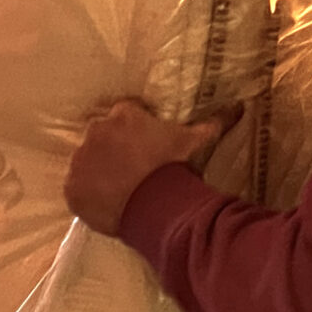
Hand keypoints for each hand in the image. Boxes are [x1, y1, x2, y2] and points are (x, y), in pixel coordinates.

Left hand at [64, 98, 238, 235]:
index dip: (133, 131)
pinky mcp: (71, 188)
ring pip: (85, 162)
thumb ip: (214, 121)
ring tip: (119, 189)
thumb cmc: (176, 167)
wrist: (157, 205)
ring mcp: (80, 161)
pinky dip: (87, 195)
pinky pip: (76, 189)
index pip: (123, 115)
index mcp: (123, 115)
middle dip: (112, 149)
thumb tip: (239, 106)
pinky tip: (106, 204)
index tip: (144, 146)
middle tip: (132, 169)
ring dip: (98, 171)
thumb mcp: (195, 141)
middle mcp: (96, 131)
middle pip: (100, 135)